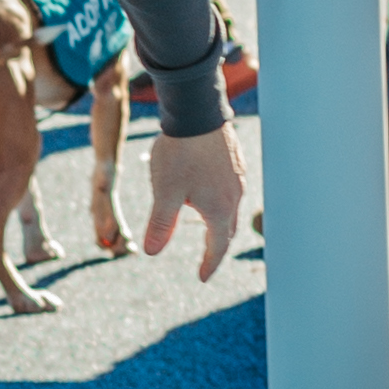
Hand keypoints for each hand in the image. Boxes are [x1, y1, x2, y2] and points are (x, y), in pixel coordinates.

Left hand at [141, 125, 246, 282]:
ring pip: (230, 206)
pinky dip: (221, 199)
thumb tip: (151, 252)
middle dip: (217, 245)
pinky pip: (231, 187)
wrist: (197, 111)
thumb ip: (160, 224)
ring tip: (207, 224)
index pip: (217, 246)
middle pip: (227, 229)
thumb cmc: (180, 153)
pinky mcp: (235, 159)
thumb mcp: (165, 192)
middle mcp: (234, 195)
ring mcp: (237, 176)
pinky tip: (209, 190)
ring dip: (219, 220)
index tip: (202, 277)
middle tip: (207, 257)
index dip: (209, 264)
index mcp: (219, 210)